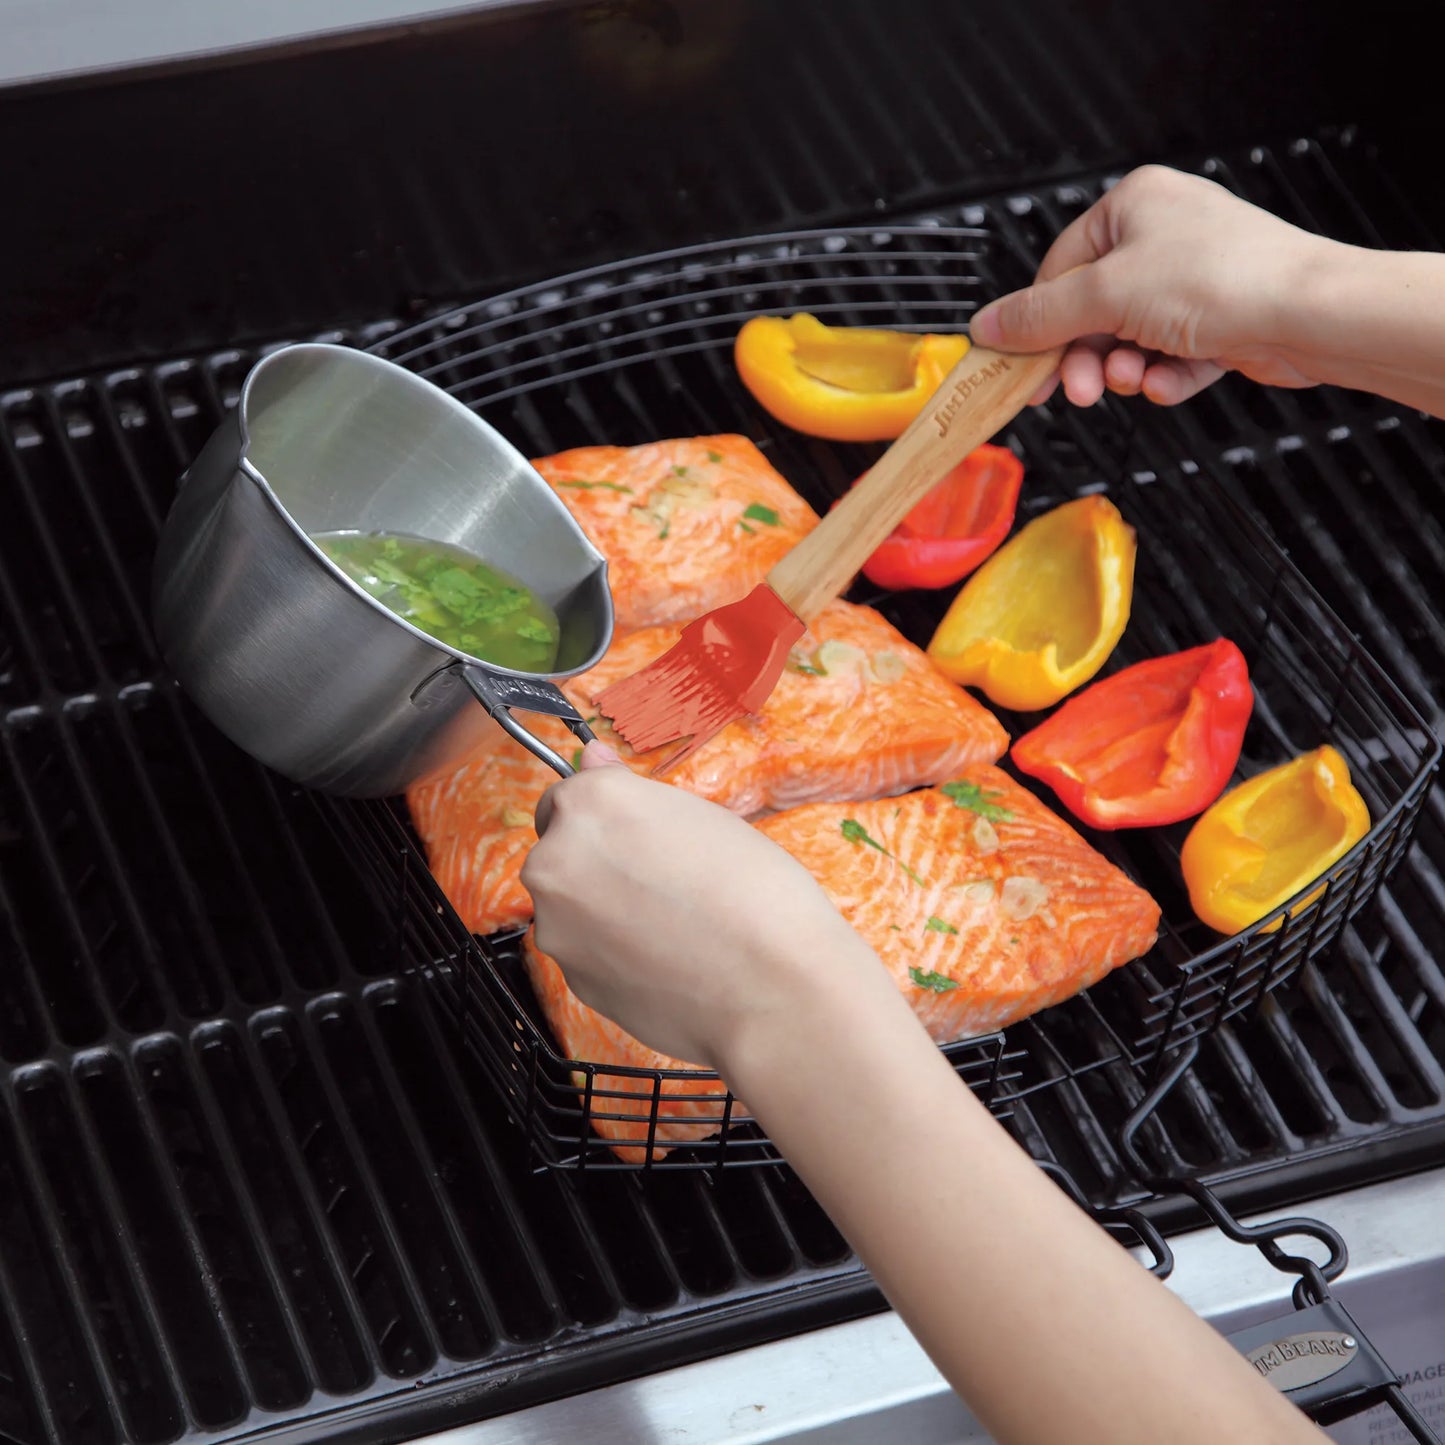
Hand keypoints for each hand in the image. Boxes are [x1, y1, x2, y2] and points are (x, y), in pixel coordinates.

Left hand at [522, 742, 881, 1068]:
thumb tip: (590, 758)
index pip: (566, 796)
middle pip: (558, 852)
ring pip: (568, 907)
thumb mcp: (703, 817)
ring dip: (600, 912)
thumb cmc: (753, 891)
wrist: (772, 987)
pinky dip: (612, 954)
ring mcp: (557, 925)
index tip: (633, 834)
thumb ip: (630, 793)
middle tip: (661, 882)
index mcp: (590, 804)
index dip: (604, 816)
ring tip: (667, 928)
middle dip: (595, 864)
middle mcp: (556, 860)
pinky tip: (663, 962)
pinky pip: (585, 953)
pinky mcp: (571, 979)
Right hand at [969, 164, 1336, 406]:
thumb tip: (985, 326)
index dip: (1039, 324)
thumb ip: (1038, 316)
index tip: (1021, 366)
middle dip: (1084, 357)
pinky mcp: (1220, 319)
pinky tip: (1171, 380)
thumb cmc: (1221, 280)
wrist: (1310, 314)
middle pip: (1092, 310)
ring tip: (1134, 379)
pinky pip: (1170, 356)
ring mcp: (1194, 278)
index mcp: (1132, 204)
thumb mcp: (1106, 296)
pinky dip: (1165, 375)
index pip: (1059, 268)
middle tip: (1075, 391)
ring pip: (1129, 339)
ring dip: (1124, 370)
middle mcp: (1163, 234)